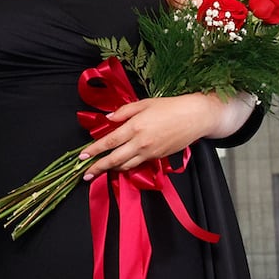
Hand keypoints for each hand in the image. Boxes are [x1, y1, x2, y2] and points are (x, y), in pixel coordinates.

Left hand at [80, 92, 227, 177]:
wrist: (197, 117)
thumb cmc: (171, 107)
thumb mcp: (144, 103)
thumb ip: (124, 111)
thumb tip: (108, 118)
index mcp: (135, 127)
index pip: (109, 141)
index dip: (94, 150)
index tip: (82, 156)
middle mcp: (140, 143)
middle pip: (114, 159)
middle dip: (98, 168)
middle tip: (85, 174)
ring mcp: (150, 152)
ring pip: (126, 165)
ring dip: (111, 169)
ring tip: (99, 172)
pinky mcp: (158, 157)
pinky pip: (138, 164)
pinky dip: (126, 166)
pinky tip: (119, 166)